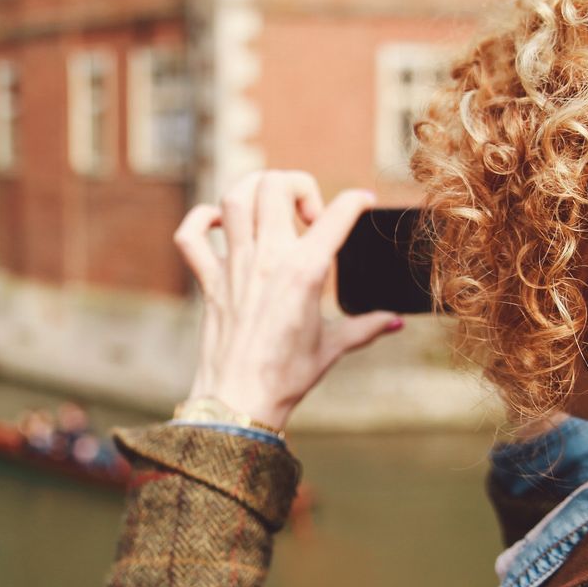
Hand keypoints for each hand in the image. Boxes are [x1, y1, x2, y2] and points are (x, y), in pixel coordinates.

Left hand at [175, 171, 404, 430]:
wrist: (239, 402)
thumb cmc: (287, 377)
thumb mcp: (333, 347)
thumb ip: (366, 327)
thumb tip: (395, 322)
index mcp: (304, 272)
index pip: (337, 215)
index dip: (355, 201)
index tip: (362, 202)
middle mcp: (267, 259)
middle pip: (274, 186)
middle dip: (297, 184)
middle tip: (308, 214)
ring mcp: (234, 266)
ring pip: (235, 197)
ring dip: (255, 189)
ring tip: (272, 208)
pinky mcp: (209, 280)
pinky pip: (192, 235)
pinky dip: (202, 219)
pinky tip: (222, 224)